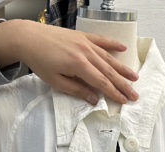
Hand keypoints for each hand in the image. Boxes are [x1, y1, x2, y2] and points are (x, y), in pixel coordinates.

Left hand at [0, 20, 138, 105]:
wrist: (29, 38)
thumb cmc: (40, 62)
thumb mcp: (56, 82)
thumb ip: (77, 90)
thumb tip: (94, 100)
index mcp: (79, 65)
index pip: (102, 82)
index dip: (114, 93)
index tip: (125, 101)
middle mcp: (85, 52)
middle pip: (109, 71)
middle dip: (123, 84)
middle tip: (135, 95)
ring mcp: (85, 42)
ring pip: (108, 57)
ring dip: (122, 68)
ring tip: (134, 77)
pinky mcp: (82, 36)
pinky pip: (101, 40)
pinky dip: (113, 44)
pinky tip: (124, 48)